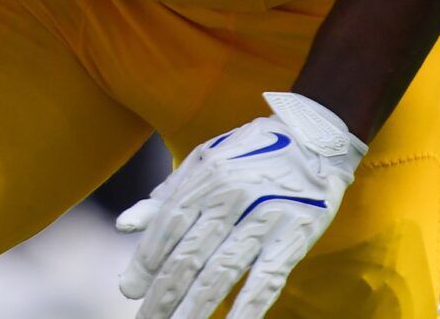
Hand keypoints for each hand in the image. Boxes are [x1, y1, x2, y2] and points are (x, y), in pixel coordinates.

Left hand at [118, 93, 364, 318]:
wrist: (315, 137)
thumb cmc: (253, 151)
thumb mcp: (205, 159)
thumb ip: (167, 194)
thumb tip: (124, 225)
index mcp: (208, 177)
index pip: (168, 225)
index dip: (146, 260)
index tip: (131, 288)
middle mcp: (232, 198)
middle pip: (190, 255)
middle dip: (163, 293)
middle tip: (145, 318)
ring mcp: (264, 219)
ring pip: (221, 272)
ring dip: (194, 307)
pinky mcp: (294, 237)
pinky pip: (267, 279)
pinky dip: (248, 308)